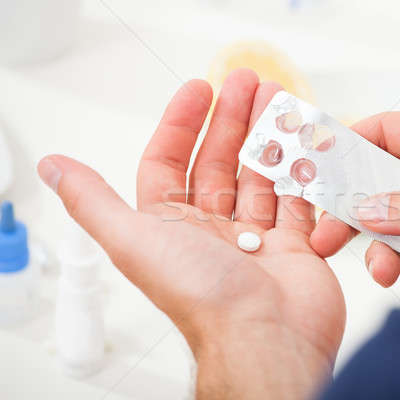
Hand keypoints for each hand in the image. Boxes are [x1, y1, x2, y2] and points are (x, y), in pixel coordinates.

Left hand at [38, 69, 344, 398]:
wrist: (268, 338)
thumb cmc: (202, 294)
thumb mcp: (135, 241)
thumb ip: (94, 203)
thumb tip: (54, 168)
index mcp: (172, 227)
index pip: (171, 163)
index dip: (182, 124)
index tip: (201, 89)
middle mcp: (212, 230)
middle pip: (220, 162)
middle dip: (233, 119)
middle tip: (248, 81)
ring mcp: (256, 237)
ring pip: (260, 175)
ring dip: (268, 138)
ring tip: (279, 100)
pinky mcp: (294, 245)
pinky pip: (296, 198)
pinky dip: (300, 171)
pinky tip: (303, 143)